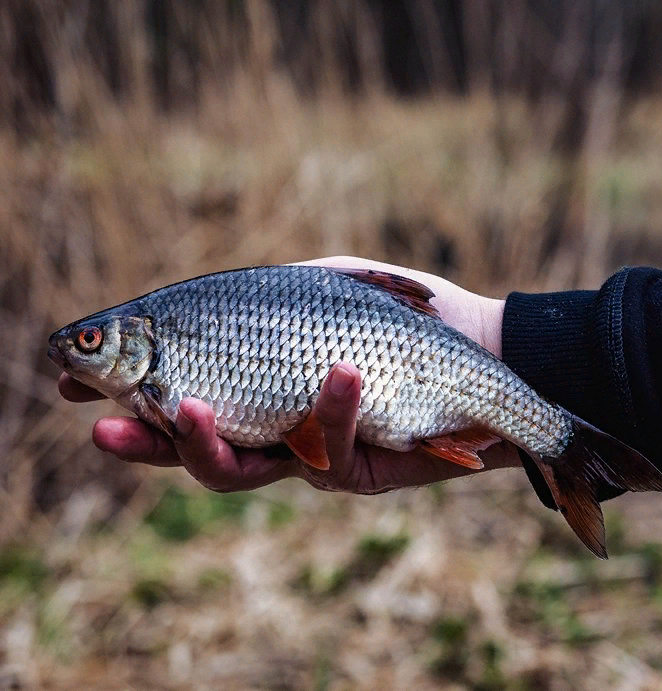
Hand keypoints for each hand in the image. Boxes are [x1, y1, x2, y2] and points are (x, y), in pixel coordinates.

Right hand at [57, 257, 517, 493]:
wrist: (490, 350)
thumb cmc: (410, 313)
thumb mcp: (330, 285)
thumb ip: (273, 294)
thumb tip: (204, 308)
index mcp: (263, 383)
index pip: (181, 395)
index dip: (128, 395)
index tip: (72, 378)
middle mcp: (280, 427)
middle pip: (197, 449)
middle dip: (145, 441)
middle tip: (101, 426)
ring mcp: (316, 454)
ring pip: (244, 471)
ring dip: (206, 445)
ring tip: (184, 407)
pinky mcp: (363, 473)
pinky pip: (329, 452)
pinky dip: (331, 408)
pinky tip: (342, 369)